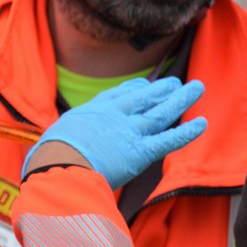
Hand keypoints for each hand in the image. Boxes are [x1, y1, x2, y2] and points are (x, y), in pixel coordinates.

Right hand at [25, 77, 206, 188]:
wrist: (57, 165)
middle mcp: (112, 117)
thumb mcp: (49, 143)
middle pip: (143, 98)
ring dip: (181, 99)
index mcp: (90, 113)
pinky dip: (187, 132)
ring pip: (161, 112)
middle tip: (175, 82)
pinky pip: (169, 140)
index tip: (143, 84)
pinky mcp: (140, 152)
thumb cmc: (47, 158)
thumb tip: (44, 156)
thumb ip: (57, 145)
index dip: (133, 89)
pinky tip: (202, 123)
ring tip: (196, 87)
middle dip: (161, 89)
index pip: (117, 96)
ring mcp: (128, 132)